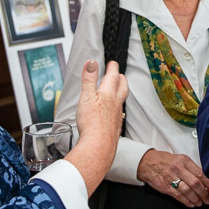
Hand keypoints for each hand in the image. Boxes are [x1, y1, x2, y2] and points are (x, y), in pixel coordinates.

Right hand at [64, 60, 127, 193]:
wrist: (99, 146)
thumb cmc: (91, 123)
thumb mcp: (86, 97)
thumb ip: (89, 79)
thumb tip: (92, 62)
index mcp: (108, 94)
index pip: (113, 76)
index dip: (113, 68)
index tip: (112, 63)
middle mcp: (116, 103)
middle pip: (122, 87)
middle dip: (121, 78)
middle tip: (118, 74)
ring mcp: (117, 115)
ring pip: (121, 100)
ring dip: (120, 92)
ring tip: (118, 90)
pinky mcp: (115, 126)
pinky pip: (119, 113)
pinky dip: (117, 108)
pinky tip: (113, 112)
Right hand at [137, 149, 208, 206]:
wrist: (147, 163)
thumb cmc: (164, 161)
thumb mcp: (180, 159)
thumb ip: (191, 168)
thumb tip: (205, 180)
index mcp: (183, 161)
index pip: (200, 173)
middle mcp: (177, 169)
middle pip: (195, 183)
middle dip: (204, 193)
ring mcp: (171, 178)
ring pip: (187, 191)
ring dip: (196, 199)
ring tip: (201, 202)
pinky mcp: (165, 187)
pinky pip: (179, 196)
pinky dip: (187, 202)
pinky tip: (192, 203)